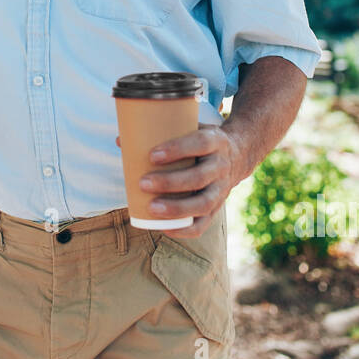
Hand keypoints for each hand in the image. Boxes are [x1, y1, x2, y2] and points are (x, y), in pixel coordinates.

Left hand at [137, 125, 249, 239]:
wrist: (238, 155)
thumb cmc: (201, 141)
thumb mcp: (190, 129)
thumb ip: (160, 133)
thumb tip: (120, 141)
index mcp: (216, 141)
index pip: (200, 143)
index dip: (177, 149)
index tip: (151, 156)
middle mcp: (222, 166)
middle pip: (199, 177)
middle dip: (170, 182)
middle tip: (143, 183)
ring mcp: (222, 189)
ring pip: (204, 203)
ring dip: (177, 208)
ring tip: (151, 208)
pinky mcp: (218, 207)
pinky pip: (205, 223)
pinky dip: (186, 229)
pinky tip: (165, 228)